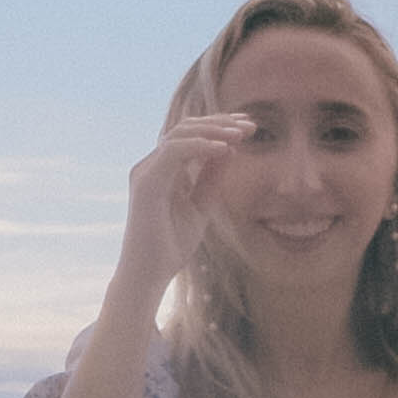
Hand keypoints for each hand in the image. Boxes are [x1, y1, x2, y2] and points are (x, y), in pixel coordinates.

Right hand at [118, 106, 253, 286]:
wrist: (149, 275)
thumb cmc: (171, 247)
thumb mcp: (201, 207)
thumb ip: (211, 179)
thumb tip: (230, 150)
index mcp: (162, 170)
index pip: (190, 135)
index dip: (219, 126)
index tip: (248, 128)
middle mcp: (151, 166)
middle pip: (186, 128)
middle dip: (220, 122)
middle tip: (251, 126)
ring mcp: (146, 172)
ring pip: (180, 134)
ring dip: (214, 130)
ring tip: (241, 134)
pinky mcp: (146, 182)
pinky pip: (175, 151)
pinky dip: (201, 146)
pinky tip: (225, 148)